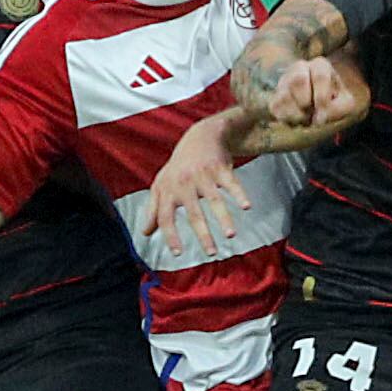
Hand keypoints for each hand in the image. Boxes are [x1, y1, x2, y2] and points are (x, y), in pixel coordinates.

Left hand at [139, 109, 250, 257]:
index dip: (171, 235)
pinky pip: (231, 183)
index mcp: (168, 191)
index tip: (178, 254)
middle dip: (203, 234)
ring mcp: (203, 175)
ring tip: (231, 235)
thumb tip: (145, 233)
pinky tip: (247, 207)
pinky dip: (239, 194)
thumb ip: (153, 210)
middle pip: (193, 213)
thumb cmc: (179, 167)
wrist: (200, 137)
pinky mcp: (220, 168)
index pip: (166, 217)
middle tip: (211, 253)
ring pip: (214, 200)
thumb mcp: (161, 185)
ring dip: (223, 218)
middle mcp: (184, 184)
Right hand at [264, 56, 361, 130]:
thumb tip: (318, 118)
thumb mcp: (345, 104)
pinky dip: (287, 119)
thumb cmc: (334, 102)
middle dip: (306, 102)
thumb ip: (338, 109)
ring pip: (284, 95)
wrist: (320, 108)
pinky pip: (276, 107)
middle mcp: (300, 67)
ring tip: (306, 117)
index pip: (320, 76)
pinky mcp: (275, 96)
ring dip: (297, 114)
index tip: (324, 111)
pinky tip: (297, 120)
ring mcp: (285, 81)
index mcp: (320, 65)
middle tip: (313, 112)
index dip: (321, 97)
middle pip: (298, 80)